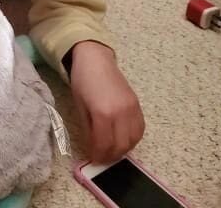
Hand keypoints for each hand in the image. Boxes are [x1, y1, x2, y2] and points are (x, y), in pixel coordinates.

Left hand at [69, 41, 144, 162]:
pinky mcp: (137, 105)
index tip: (93, 159)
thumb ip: (88, 128)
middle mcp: (121, 113)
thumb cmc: (82, 81)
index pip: (104, 144)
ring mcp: (132, 108)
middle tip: (101, 157)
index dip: (98, 155)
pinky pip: (140, 129)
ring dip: (123, 149)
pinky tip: (123, 139)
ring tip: (111, 150)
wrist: (95, 59)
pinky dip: (133, 138)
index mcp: (103, 113)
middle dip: (110, 155)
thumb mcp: (80, 106)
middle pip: (120, 145)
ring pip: (133, 140)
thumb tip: (93, 146)